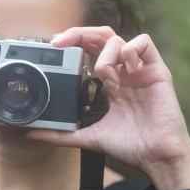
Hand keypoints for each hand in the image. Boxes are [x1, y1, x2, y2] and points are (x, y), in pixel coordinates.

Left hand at [27, 27, 189, 189]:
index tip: (54, 45)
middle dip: (80, 33)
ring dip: (106, 55)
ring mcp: (140, 69)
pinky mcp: (157, 70)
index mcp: (109, 82)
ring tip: (107, 79)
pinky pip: (145, 43)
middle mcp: (123, 72)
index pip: (89, 50)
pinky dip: (131, 49)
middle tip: (62, 41)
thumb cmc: (130, 146)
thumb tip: (32, 133)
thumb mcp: (89, 137)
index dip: (73, 41)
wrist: (156, 156)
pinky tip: (127, 69)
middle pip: (101, 37)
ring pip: (119, 39)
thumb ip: (61, 134)